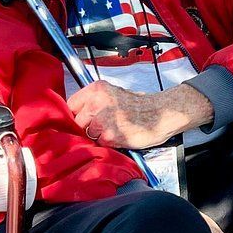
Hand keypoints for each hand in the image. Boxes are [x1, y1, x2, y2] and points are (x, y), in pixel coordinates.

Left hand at [67, 80, 212, 149]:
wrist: (160, 114)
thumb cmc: (139, 105)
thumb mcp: (113, 94)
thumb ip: (93, 101)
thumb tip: (77, 114)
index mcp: (97, 89)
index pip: (71, 105)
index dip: (77, 114)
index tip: (84, 119)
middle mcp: (97, 102)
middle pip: (77, 122)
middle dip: (87, 127)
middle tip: (103, 126)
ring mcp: (102, 120)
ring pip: (87, 135)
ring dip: (98, 136)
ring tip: (114, 130)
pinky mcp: (109, 136)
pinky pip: (100, 143)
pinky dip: (108, 143)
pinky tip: (120, 136)